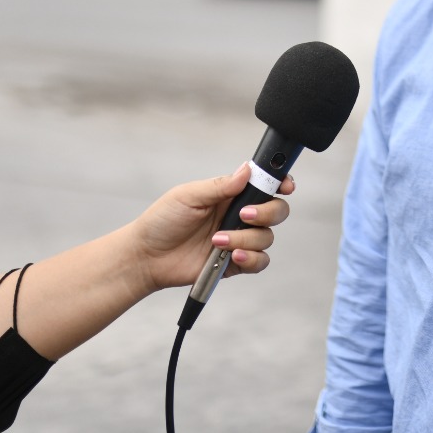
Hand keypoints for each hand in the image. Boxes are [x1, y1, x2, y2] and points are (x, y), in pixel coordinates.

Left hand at [131, 163, 293, 290]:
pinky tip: (231, 255)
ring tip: (218, 240)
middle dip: (267, 212)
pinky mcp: (236, 263)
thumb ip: (221, 185)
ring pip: (267, 237)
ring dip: (246, 238)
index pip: (265, 185)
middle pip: (277, 210)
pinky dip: (250, 258)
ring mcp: (240, 239)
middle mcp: (240, 215)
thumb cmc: (162, 221)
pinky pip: (260, 261)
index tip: (286, 185)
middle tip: (244, 214)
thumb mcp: (189, 195)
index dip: (281, 183)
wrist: (147, 256)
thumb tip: (248, 170)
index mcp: (231, 194)